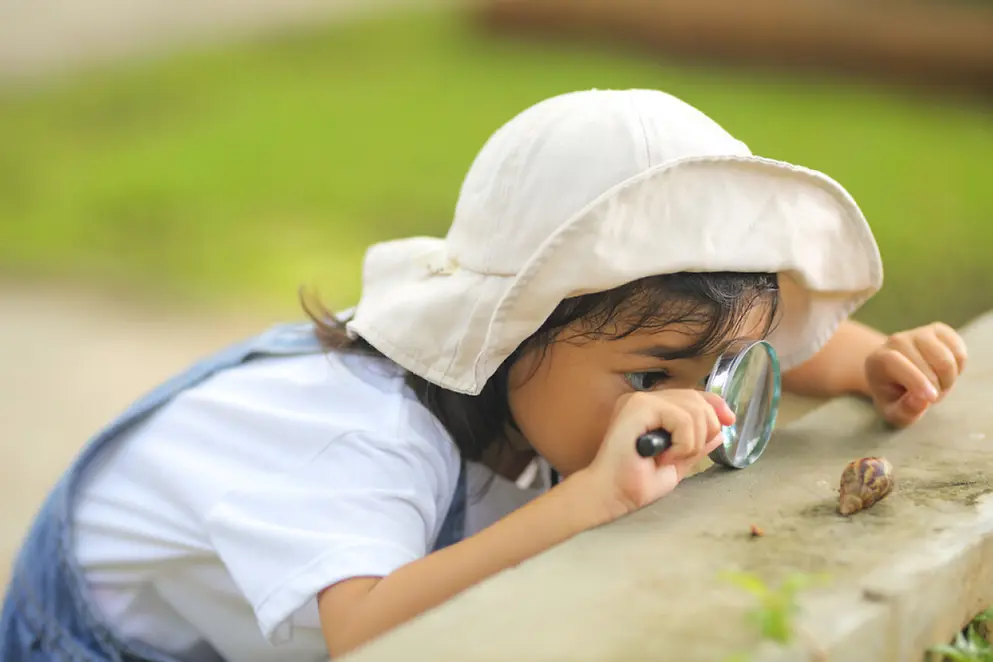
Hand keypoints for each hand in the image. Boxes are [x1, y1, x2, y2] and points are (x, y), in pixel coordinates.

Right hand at [583, 389, 735, 518]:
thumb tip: (719, 431)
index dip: (715, 405)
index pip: (692, 395)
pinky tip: (666, 456)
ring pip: (693, 409)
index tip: (729, 422)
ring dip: (693, 441)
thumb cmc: (636, 484)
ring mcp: (640, 400)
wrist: (613, 496)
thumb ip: (696, 445)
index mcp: (651, 410)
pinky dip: (684, 442)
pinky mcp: (638, 406)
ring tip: (672, 458)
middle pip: (697, 398)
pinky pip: (682, 418)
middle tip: (686, 455)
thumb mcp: (677, 463)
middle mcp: (644, 400)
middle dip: (706, 428)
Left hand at [865, 322, 967, 427]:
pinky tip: (945, 372)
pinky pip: (959, 350)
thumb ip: (905, 410)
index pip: (894, 362)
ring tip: (938, 385)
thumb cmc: (896, 398)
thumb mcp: (895, 413)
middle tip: (932, 398)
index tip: (931, 398)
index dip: (915, 380)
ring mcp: (918, 333)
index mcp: (878, 360)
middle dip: (937, 387)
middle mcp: (895, 341)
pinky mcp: (938, 330)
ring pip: (945, 357)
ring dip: (949, 379)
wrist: (901, 377)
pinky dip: (959, 368)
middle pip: (925, 362)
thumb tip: (922, 400)